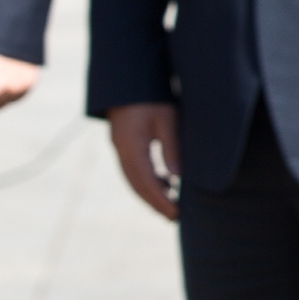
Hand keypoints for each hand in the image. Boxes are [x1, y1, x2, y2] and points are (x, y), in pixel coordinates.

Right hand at [108, 103, 181, 220]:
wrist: (129, 81)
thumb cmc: (151, 97)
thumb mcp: (167, 120)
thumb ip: (171, 148)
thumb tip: (177, 178)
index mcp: (130, 146)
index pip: (145, 182)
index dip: (160, 200)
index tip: (175, 214)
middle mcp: (122, 152)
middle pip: (137, 186)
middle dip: (155, 203)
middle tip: (175, 217)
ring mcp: (121, 149)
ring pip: (134, 180)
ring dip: (151, 194)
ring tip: (172, 206)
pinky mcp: (125, 146)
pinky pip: (135, 170)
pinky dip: (149, 181)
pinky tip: (166, 185)